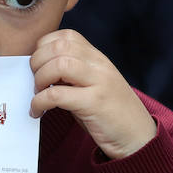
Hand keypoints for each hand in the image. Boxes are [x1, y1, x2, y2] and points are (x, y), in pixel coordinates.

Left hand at [29, 30, 155, 159]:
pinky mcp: (95, 104)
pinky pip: (57, 95)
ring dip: (40, 79)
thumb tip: (37, 70)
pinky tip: (37, 111)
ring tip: (38, 94)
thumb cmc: (108, 114)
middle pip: (60, 46)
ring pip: (60, 65)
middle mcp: (99, 66)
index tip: (38, 66)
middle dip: (38, 61)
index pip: (66, 36)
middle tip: (35, 81)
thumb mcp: (91, 86)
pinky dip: (39, 102)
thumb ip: (70, 74)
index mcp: (97, 59)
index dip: (44, 47)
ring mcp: (99, 83)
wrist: (138, 137)